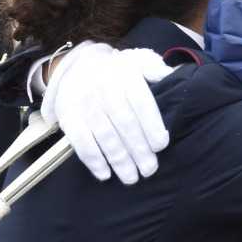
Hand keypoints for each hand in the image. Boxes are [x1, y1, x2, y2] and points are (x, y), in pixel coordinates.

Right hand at [42, 41, 170, 184]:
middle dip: (138, 149)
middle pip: (124, 122)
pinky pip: (81, 142)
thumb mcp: (137, 63)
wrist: (76, 67)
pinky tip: (105, 174)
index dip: (151, 125)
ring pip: (104, 135)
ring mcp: (84, 103)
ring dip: (119, 160)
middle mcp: (103, 87)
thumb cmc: (116, 74)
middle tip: (150, 169)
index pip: (140, 102)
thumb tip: (173, 77)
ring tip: (131, 177)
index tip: (160, 146)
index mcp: (124, 75)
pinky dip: (93, 160)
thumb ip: (155, 71)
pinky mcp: (68, 116)